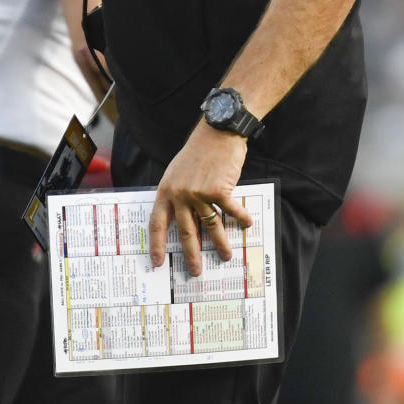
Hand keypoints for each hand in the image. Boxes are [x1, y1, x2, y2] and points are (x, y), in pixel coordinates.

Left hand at [149, 122, 250, 276]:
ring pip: (210, 226)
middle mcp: (180, 194)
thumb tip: (184, 220)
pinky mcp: (218, 190)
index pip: (157, 223)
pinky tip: (247, 225)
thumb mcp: (177, 171)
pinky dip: (241, 219)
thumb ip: (177, 194)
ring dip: (219, 244)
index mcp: (166, 190)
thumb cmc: (198, 151)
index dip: (157, 244)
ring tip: (225, 256)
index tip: (157, 262)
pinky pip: (231, 211)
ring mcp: (199, 193)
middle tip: (195, 271)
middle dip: (191, 254)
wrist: (217, 132)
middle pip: (185, 232)